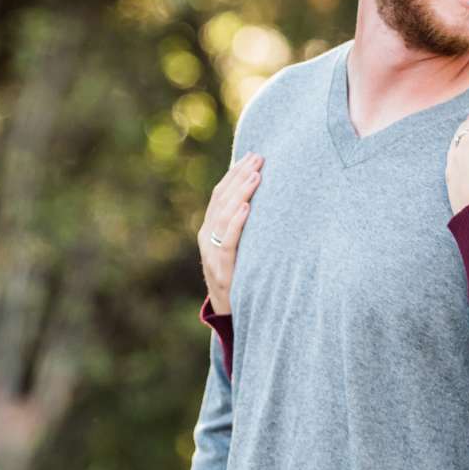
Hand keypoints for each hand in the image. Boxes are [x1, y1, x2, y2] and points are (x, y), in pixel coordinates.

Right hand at [197, 155, 262, 314]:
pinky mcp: (221, 270)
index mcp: (209, 229)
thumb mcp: (238, 248)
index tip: (253, 156)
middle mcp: (206, 238)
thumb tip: (262, 198)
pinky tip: (247, 208)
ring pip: (224, 216)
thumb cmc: (239, 277)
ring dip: (241, 194)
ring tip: (256, 176)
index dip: (235, 173)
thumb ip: (242, 226)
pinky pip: (228, 242)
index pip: (220, 194)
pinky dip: (237, 223)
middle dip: (240, 177)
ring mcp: (212, 254)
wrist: (229, 314)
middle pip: (222, 200)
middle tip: (259, 159)